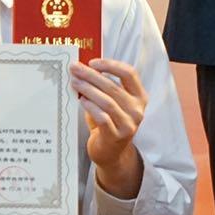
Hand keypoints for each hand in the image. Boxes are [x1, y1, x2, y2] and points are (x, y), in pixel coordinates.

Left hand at [73, 58, 146, 198]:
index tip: (92, 62)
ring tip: (74, 82)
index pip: (129, 73)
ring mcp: (128, 124)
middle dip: (91, 75)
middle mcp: (137, 110)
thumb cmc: (109, 121)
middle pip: (113, 86)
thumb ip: (104, 86)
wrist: (111, 153)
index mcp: (139, 97)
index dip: (111, 65)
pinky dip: (91, 106)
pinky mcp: (116, 136)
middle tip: (75, 68)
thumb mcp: (112, 102)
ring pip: (107, 101)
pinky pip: (103, 117)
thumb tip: (83, 67)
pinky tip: (81, 100)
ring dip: (88, 89)